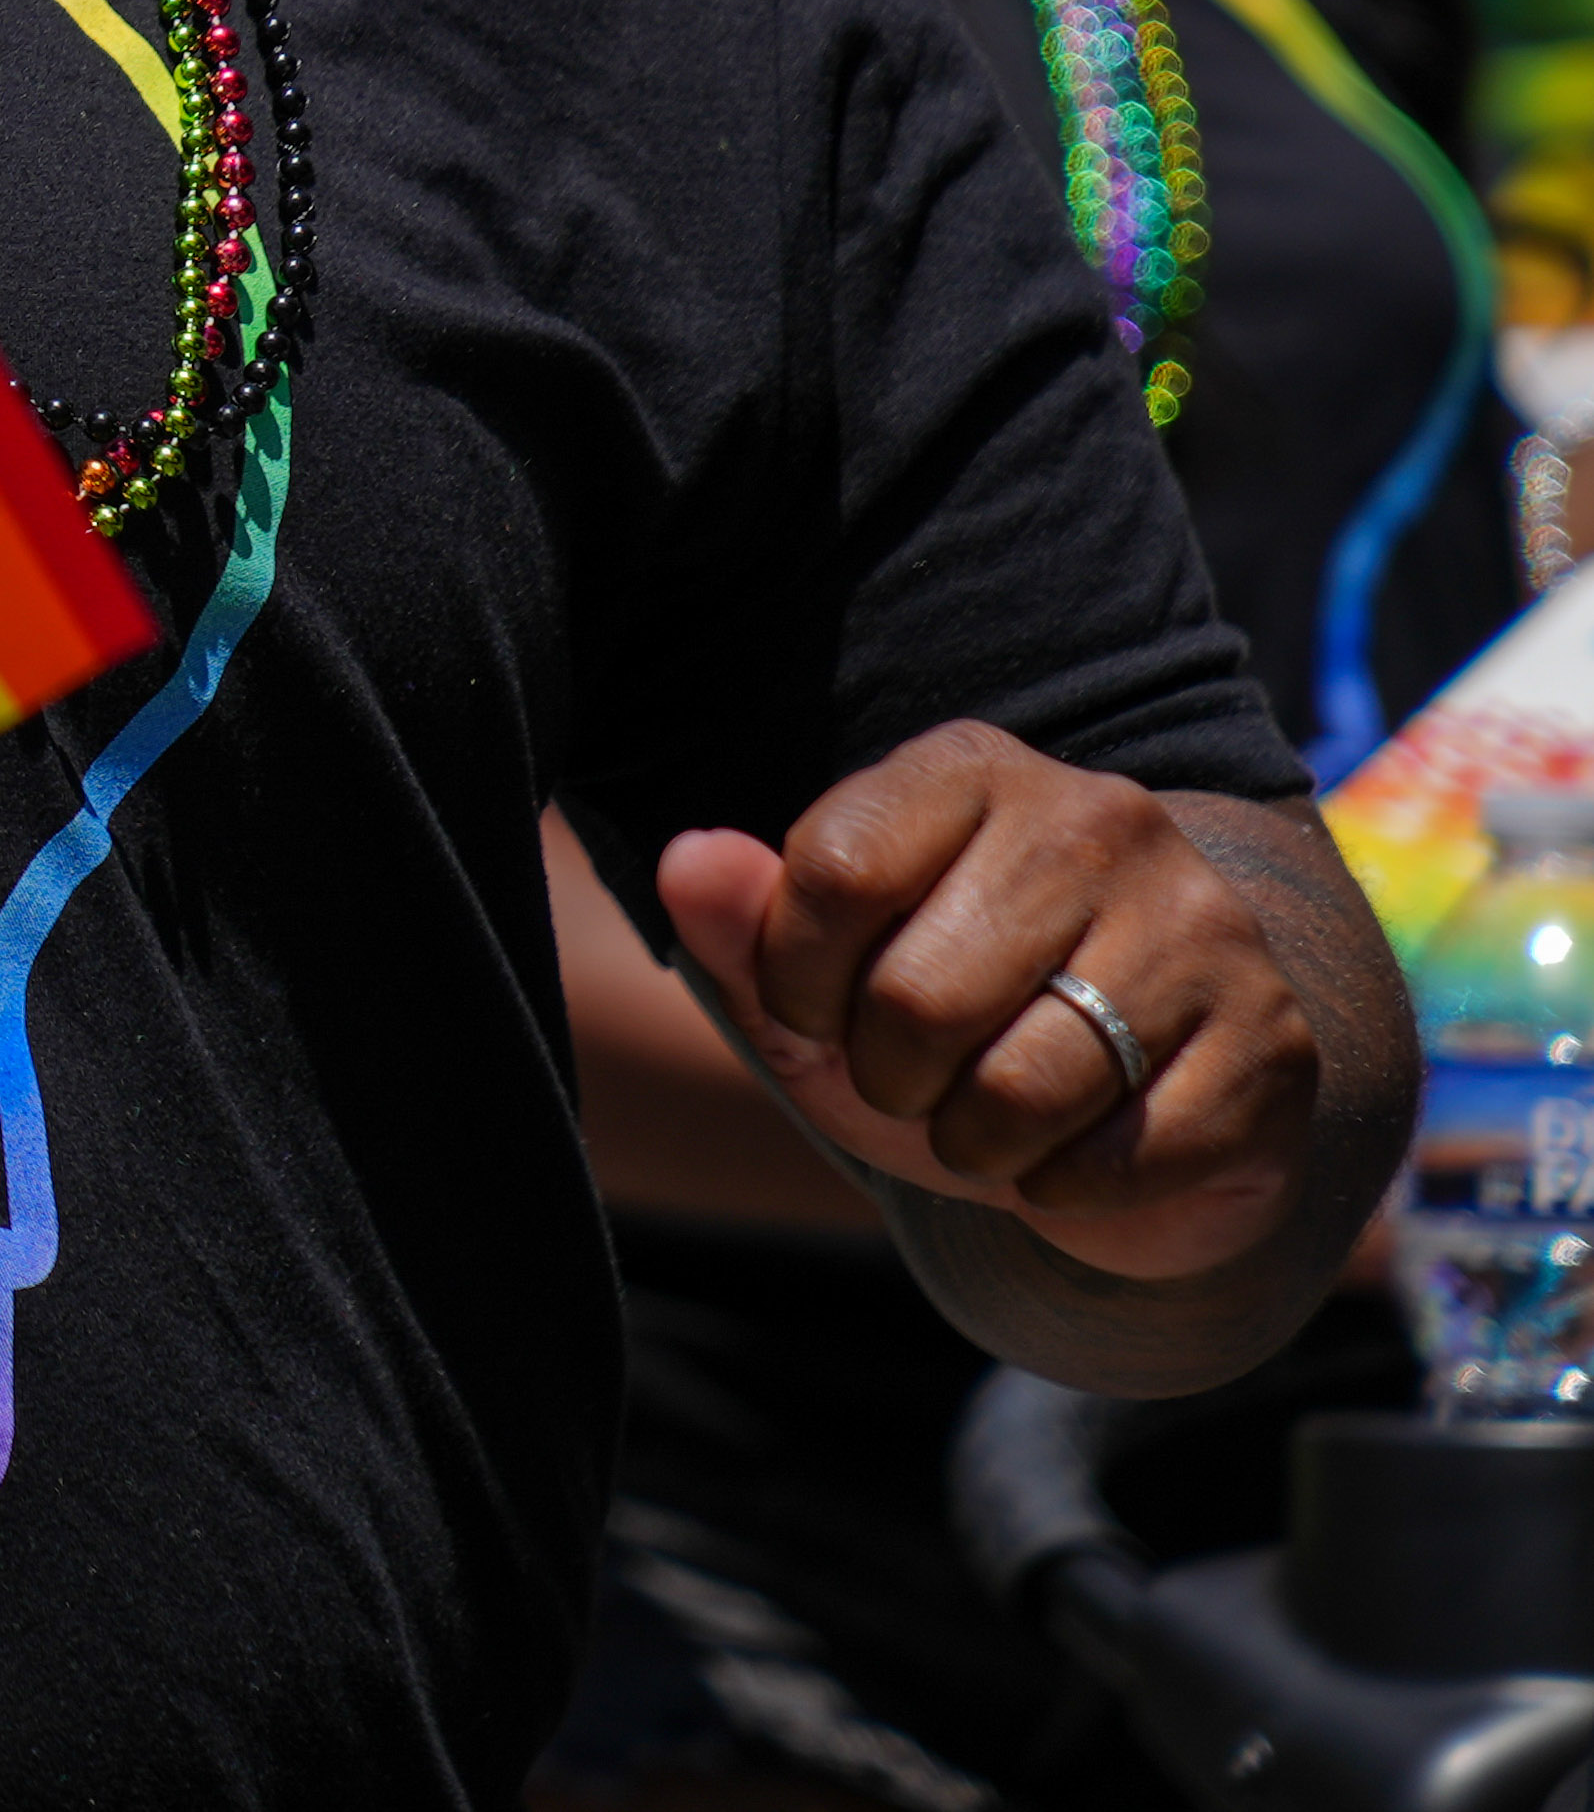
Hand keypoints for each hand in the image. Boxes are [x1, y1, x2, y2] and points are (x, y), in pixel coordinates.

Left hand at [658, 726, 1323, 1286]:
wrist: (1133, 1109)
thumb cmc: (942, 1032)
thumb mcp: (819, 987)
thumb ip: (742, 928)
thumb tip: (688, 862)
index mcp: (971, 771)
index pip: (831, 872)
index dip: (794, 981)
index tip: (818, 1010)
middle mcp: (1100, 817)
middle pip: (916, 995)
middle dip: (888, 1078)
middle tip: (918, 1081)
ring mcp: (1205, 924)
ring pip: (1019, 1087)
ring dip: (975, 1145)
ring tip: (993, 1118)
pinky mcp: (1273, 1043)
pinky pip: (1120, 1159)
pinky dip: (1068, 1189)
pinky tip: (1082, 1152)